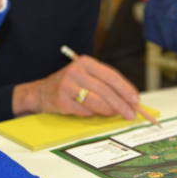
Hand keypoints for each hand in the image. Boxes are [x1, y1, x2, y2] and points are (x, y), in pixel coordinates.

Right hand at [19, 56, 139, 119]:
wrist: (41, 91)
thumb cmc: (70, 84)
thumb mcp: (86, 76)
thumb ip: (105, 84)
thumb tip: (128, 99)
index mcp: (85, 62)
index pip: (111, 75)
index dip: (125, 89)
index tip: (135, 100)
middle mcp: (76, 71)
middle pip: (105, 90)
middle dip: (121, 104)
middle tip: (131, 113)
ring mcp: (66, 85)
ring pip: (96, 101)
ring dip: (109, 110)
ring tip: (116, 114)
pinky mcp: (61, 100)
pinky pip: (83, 110)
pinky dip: (93, 114)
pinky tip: (97, 114)